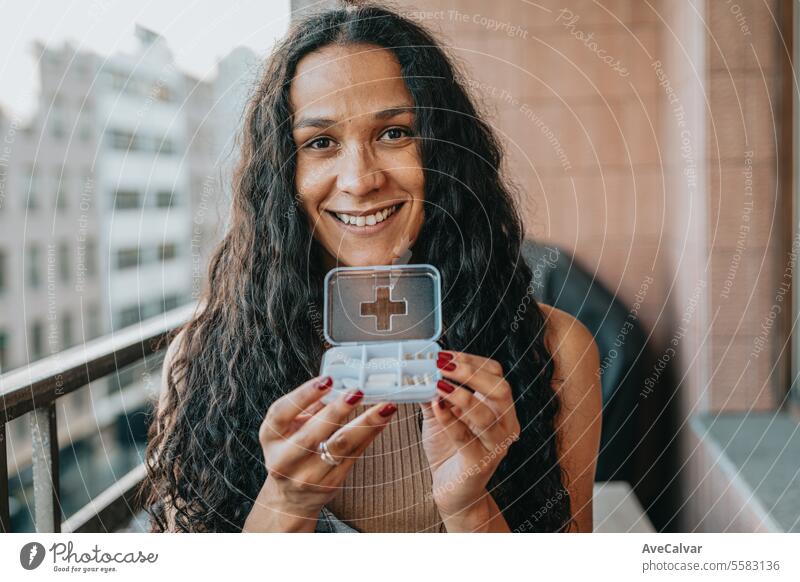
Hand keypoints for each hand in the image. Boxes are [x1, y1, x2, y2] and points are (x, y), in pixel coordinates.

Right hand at [243, 376, 396, 531]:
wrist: (291, 497)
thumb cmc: (292, 449)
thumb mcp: (290, 426)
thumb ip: (310, 405)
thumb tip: (339, 383)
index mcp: (271, 436)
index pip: (282, 412)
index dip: (304, 395)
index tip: (328, 380)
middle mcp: (284, 459)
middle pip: (311, 435)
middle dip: (337, 411)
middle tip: (358, 392)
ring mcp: (306, 476)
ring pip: (339, 447)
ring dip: (365, 425)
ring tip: (384, 407)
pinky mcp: (329, 485)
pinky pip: (354, 456)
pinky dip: (370, 436)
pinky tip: (382, 421)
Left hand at [420, 351, 519, 525]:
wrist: (453, 490)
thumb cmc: (450, 449)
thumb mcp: (440, 413)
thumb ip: (432, 390)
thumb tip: (417, 366)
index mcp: (500, 407)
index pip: (495, 373)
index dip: (471, 360)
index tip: (445, 354)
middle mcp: (505, 424)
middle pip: (500, 389)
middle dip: (471, 374)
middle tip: (443, 365)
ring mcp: (495, 445)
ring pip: (487, 415)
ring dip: (461, 395)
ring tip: (438, 384)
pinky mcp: (480, 463)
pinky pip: (467, 438)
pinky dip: (450, 420)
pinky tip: (435, 406)